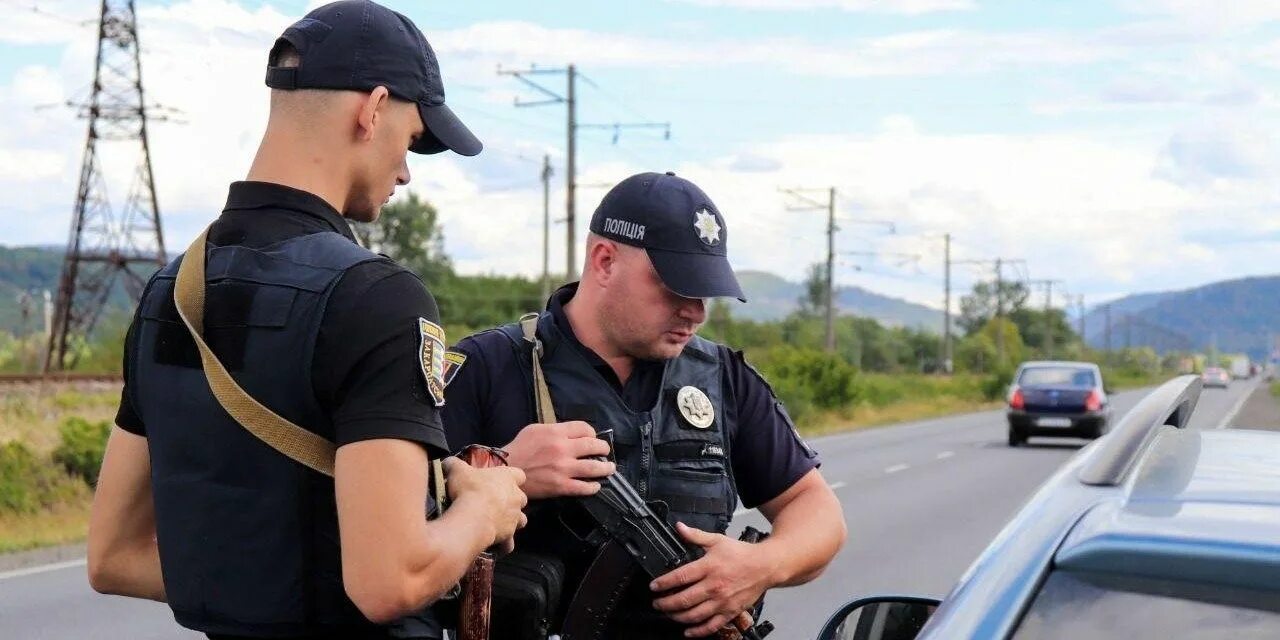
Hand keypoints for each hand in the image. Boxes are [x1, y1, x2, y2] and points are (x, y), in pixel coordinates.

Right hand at [443, 457, 527, 548]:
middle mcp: (516, 497)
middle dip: (511, 501)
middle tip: (495, 503)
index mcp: (507, 478)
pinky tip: (495, 545)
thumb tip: (447, 463)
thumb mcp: (457, 470)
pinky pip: (510, 542)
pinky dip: (505, 544)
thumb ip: (453, 464)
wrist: (472, 516)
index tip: (501, 481)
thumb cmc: (468, 489)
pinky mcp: (509, 534)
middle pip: (521, 498)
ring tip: (496, 523)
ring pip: (521, 519)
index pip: (519, 475)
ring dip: (511, 521)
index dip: (511, 478)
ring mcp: (515, 517)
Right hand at [503, 421, 615, 498]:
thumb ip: (555, 429)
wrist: (505, 470)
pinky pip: (584, 487)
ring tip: (610, 468)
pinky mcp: (561, 486)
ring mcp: (564, 468)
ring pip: (594, 467)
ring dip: (606, 468)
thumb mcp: (535, 429)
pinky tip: (596, 486)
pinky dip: (593, 487)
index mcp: (556, 432)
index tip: (592, 437)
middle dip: (603, 448)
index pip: (584, 428)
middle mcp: (563, 449)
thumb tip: (572, 433)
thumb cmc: (519, 448)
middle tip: (605, 451)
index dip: (592, 432)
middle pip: (593, 445)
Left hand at [649, 523, 773, 637]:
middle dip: (666, 604)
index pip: (681, 577)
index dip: (664, 583)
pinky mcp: (730, 612)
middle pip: (684, 599)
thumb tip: (679, 527)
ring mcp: (722, 601)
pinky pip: (711, 626)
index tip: (654, 586)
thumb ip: (696, 535)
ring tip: (668, 614)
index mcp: (709, 567)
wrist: (765, 566)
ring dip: (677, 617)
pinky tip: (688, 632)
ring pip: (694, 615)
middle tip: (657, 603)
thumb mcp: (717, 540)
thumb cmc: (741, 554)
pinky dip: (698, 631)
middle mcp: (714, 586)